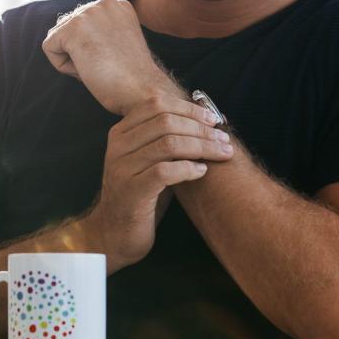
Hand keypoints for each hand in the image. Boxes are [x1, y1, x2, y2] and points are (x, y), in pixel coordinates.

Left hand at [41, 0, 167, 114]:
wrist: (143, 91)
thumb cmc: (131, 78)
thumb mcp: (116, 44)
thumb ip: (98, 32)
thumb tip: (70, 35)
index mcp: (118, 6)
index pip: (83, 24)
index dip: (92, 50)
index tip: (115, 60)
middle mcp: (105, 2)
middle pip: (68, 29)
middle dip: (80, 53)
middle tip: (107, 66)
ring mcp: (88, 13)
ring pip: (58, 39)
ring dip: (72, 60)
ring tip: (99, 67)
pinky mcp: (73, 28)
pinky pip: (49, 48)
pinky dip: (63, 66)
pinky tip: (88, 69)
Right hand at [87, 93, 233, 268]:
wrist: (114, 233)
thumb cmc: (140, 196)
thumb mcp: (149, 161)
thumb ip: (167, 141)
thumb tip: (206, 124)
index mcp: (121, 133)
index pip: (155, 104)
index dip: (188, 108)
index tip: (213, 119)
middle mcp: (118, 146)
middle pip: (165, 121)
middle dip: (201, 128)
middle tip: (224, 140)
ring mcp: (122, 168)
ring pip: (169, 144)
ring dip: (202, 147)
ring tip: (222, 154)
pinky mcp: (131, 191)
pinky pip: (165, 171)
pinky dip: (188, 168)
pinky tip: (201, 172)